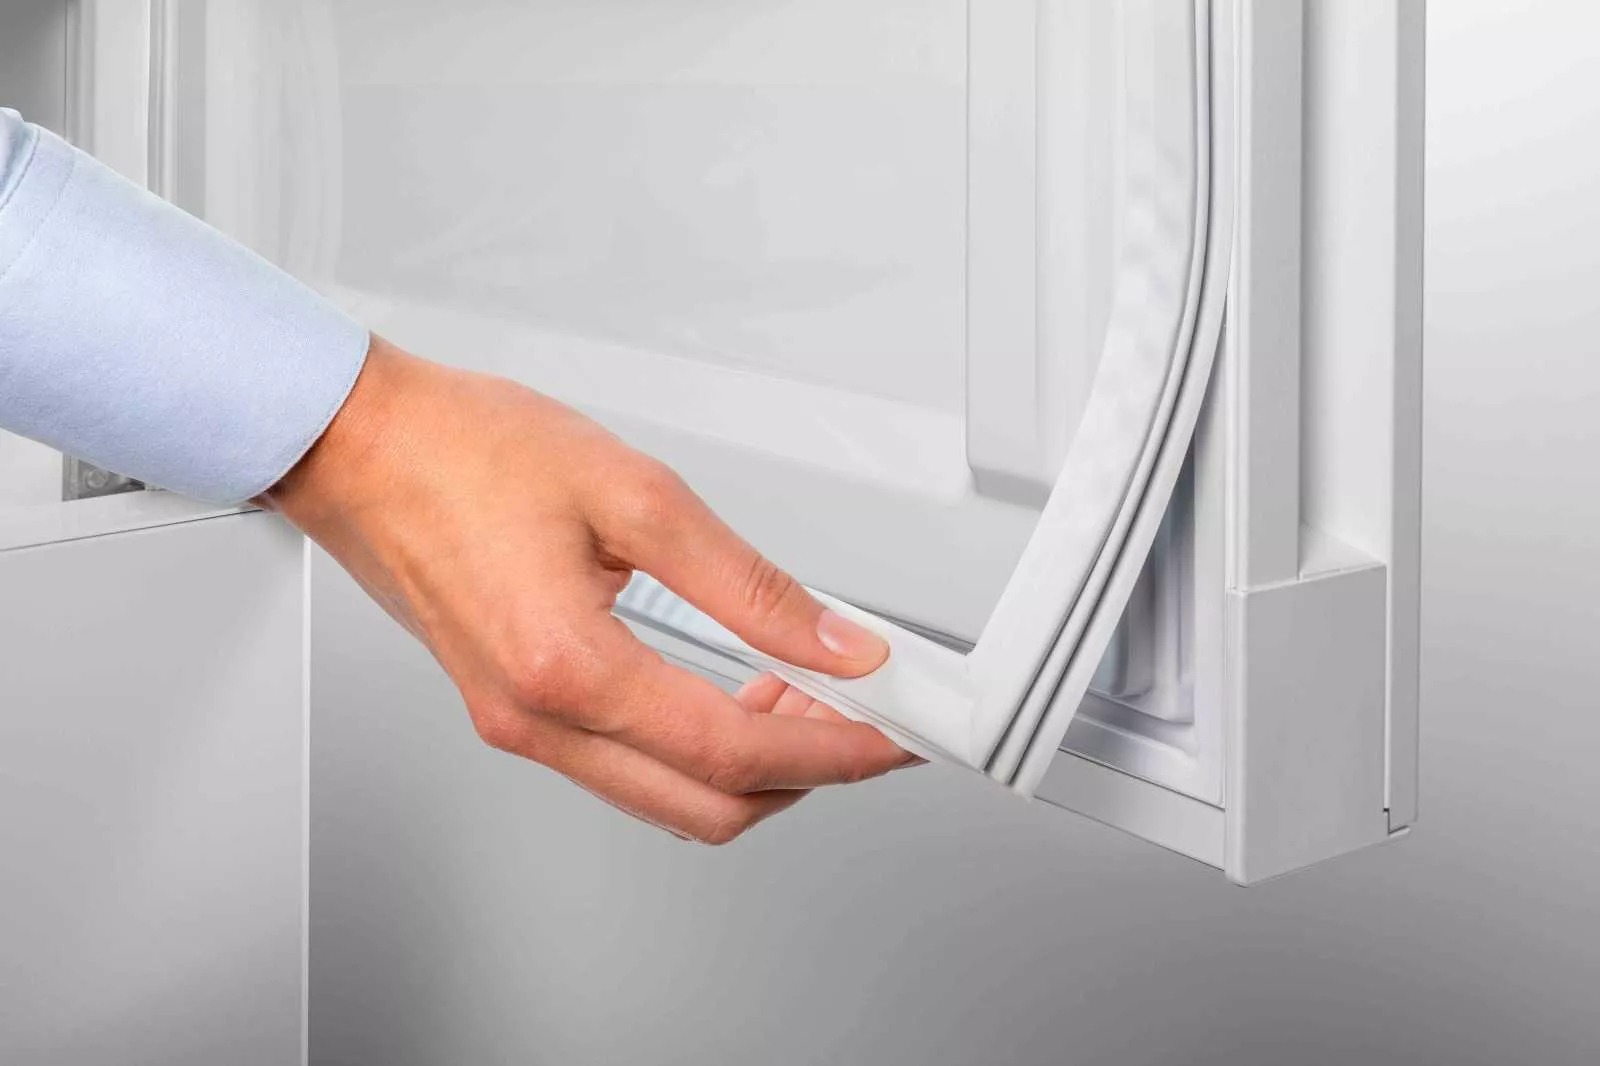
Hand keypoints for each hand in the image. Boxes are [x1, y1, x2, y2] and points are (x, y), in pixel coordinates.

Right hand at [259, 336, 911, 842]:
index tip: (890, 732)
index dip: (832, 750)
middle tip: (860, 717)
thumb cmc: (463, 451)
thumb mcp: (634, 495)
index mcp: (568, 668)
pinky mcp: (509, 711)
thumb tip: (830, 639)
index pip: (734, 750)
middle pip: (705, 805)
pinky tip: (729, 693)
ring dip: (749, 763)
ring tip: (805, 695)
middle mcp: (537, 720)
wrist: (357, 446)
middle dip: (803, 773)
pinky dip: (693, 749)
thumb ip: (746, 583)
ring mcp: (517, 725)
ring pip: (665, 796)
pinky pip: (623, 766)